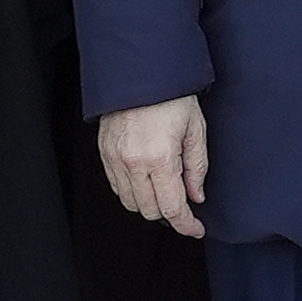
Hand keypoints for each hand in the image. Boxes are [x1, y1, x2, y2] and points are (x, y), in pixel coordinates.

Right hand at [98, 95, 209, 235]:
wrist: (141, 71)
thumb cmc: (171, 95)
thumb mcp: (196, 129)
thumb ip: (197, 167)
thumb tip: (196, 196)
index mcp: (159, 158)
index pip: (172, 207)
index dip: (186, 225)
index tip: (195, 229)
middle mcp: (133, 162)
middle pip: (149, 211)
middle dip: (169, 215)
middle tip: (184, 207)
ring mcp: (115, 158)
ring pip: (130, 202)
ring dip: (149, 205)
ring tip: (165, 192)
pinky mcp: (104, 152)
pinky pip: (116, 186)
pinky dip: (131, 192)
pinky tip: (146, 182)